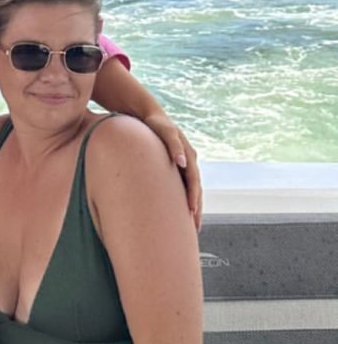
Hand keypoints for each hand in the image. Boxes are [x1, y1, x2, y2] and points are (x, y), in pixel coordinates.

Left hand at [141, 112, 201, 228]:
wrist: (147, 114)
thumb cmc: (155, 123)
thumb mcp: (165, 131)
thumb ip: (174, 146)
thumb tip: (181, 162)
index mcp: (189, 155)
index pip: (194, 181)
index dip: (194, 197)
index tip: (191, 213)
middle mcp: (188, 161)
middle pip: (196, 189)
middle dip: (196, 209)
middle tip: (195, 229)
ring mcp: (182, 165)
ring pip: (190, 190)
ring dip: (192, 207)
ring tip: (191, 226)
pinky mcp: (174, 167)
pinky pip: (181, 187)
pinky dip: (182, 200)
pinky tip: (179, 212)